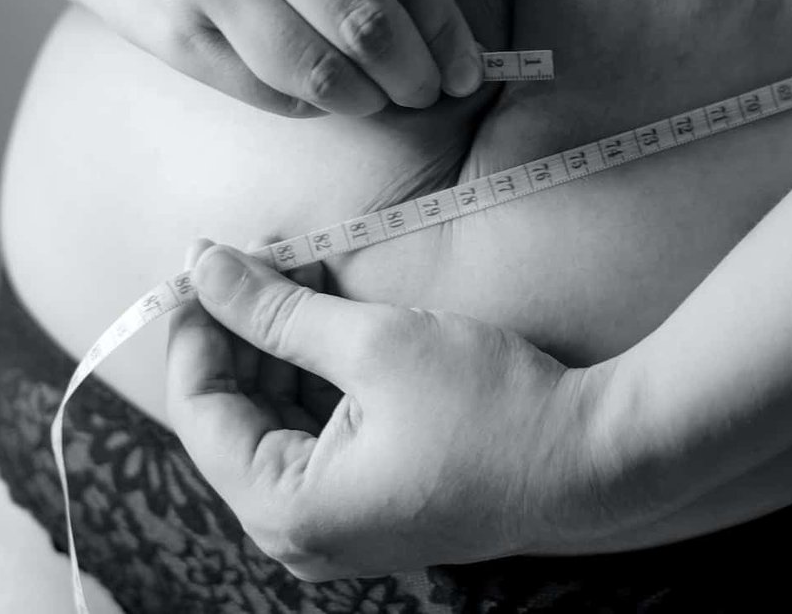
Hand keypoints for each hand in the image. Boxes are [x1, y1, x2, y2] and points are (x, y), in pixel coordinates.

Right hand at [39, 0, 482, 116]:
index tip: (470, 63)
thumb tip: (439, 26)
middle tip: (434, 92)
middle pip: (362, 14)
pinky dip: (307, 104)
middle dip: (414, 71)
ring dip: (364, 99)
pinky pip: (262, 87)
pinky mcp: (170, 27)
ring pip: (312, 63)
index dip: (443, 22)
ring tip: (384, 102)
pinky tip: (325, 99)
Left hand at [164, 242, 609, 580]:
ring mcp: (338, 526)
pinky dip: (313, 379)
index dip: (195, 328)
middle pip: (233, 418)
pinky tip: (328, 318)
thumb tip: (203, 268)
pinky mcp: (372, 507)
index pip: (200, 410)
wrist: (596, 459)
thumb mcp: (374, 343)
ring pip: (273, 424)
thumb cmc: (491, 408)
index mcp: (288, 508)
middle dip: (240, 332)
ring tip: (297, 274)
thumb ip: (277, 309)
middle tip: (257, 256)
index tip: (202, 263)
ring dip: (277, 348)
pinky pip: (314, 439)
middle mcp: (301, 534)